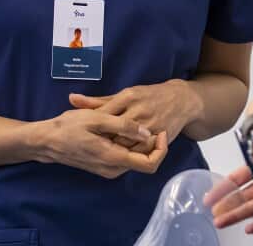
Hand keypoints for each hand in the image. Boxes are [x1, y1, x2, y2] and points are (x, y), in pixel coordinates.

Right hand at [31, 109, 168, 178]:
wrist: (46, 141)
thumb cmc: (69, 127)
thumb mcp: (97, 118)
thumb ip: (124, 126)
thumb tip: (148, 132)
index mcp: (114, 158)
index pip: (150, 164)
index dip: (161, 149)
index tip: (160, 130)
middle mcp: (113, 169)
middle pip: (145, 160)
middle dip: (151, 142)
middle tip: (148, 120)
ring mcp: (108, 169)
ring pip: (136, 159)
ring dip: (140, 143)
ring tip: (134, 122)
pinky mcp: (104, 165)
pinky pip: (125, 157)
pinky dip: (130, 144)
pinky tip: (122, 128)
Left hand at [69, 80, 201, 146]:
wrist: (181, 100)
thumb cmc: (149, 96)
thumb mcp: (123, 94)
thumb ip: (98, 101)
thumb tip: (71, 99)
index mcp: (127, 97)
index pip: (103, 114)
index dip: (90, 128)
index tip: (80, 136)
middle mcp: (138, 110)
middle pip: (114, 132)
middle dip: (101, 143)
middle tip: (88, 151)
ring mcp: (149, 124)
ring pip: (127, 144)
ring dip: (115, 152)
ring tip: (103, 156)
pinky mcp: (158, 136)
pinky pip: (142, 150)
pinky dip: (131, 155)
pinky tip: (121, 157)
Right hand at [207, 165, 252, 234]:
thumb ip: (248, 154)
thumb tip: (236, 161)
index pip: (238, 177)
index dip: (222, 187)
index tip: (209, 198)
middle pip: (244, 194)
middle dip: (227, 204)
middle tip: (214, 212)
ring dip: (235, 215)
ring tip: (220, 222)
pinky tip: (248, 229)